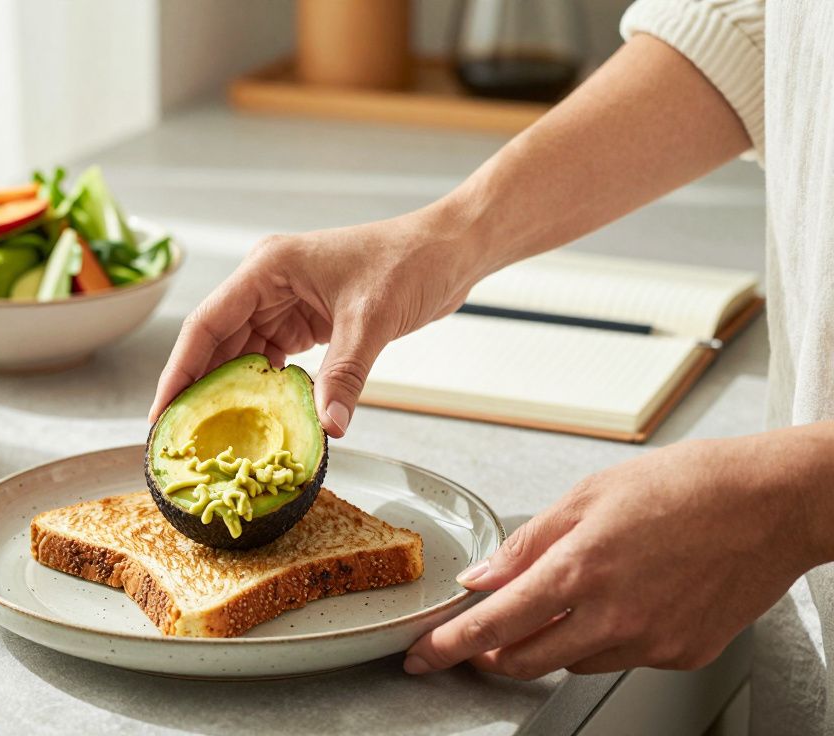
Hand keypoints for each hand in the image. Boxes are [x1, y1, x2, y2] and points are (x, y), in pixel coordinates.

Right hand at [148, 214, 483, 435]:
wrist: (449, 250)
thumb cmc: (410, 263)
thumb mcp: (372, 320)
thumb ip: (345, 375)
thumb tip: (330, 430)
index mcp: (268, 268)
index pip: (207, 323)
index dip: (178, 371)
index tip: (161, 413)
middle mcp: (267, 282)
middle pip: (215, 341)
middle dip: (196, 388)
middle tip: (177, 438)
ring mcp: (284, 300)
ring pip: (240, 353)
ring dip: (227, 391)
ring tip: (207, 436)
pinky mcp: (305, 319)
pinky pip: (271, 358)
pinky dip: (263, 387)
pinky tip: (253, 419)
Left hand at [404, 434, 825, 678]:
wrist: (772, 503)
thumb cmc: (687, 485)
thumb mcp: (588, 494)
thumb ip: (528, 542)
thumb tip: (482, 576)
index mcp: (580, 570)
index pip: (493, 625)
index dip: (449, 646)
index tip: (422, 658)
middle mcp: (613, 617)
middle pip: (525, 660)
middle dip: (492, 653)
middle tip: (479, 638)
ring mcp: (650, 642)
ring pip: (573, 662)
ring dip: (552, 642)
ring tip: (571, 596)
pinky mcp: (682, 653)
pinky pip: (622, 658)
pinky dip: (606, 638)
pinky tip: (624, 600)